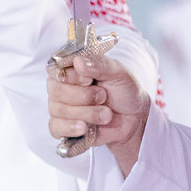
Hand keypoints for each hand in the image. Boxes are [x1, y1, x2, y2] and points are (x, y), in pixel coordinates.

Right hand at [49, 51, 149, 176]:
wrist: (134, 118)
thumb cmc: (124, 91)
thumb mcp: (118, 73)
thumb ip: (100, 65)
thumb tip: (78, 61)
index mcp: (71, 69)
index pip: (55, 69)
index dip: (71, 76)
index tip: (89, 80)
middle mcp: (61, 87)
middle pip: (56, 91)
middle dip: (83, 96)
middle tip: (103, 96)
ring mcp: (61, 108)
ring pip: (59, 110)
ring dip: (86, 113)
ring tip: (106, 114)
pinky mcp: (64, 127)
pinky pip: (55, 128)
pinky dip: (70, 128)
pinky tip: (84, 128)